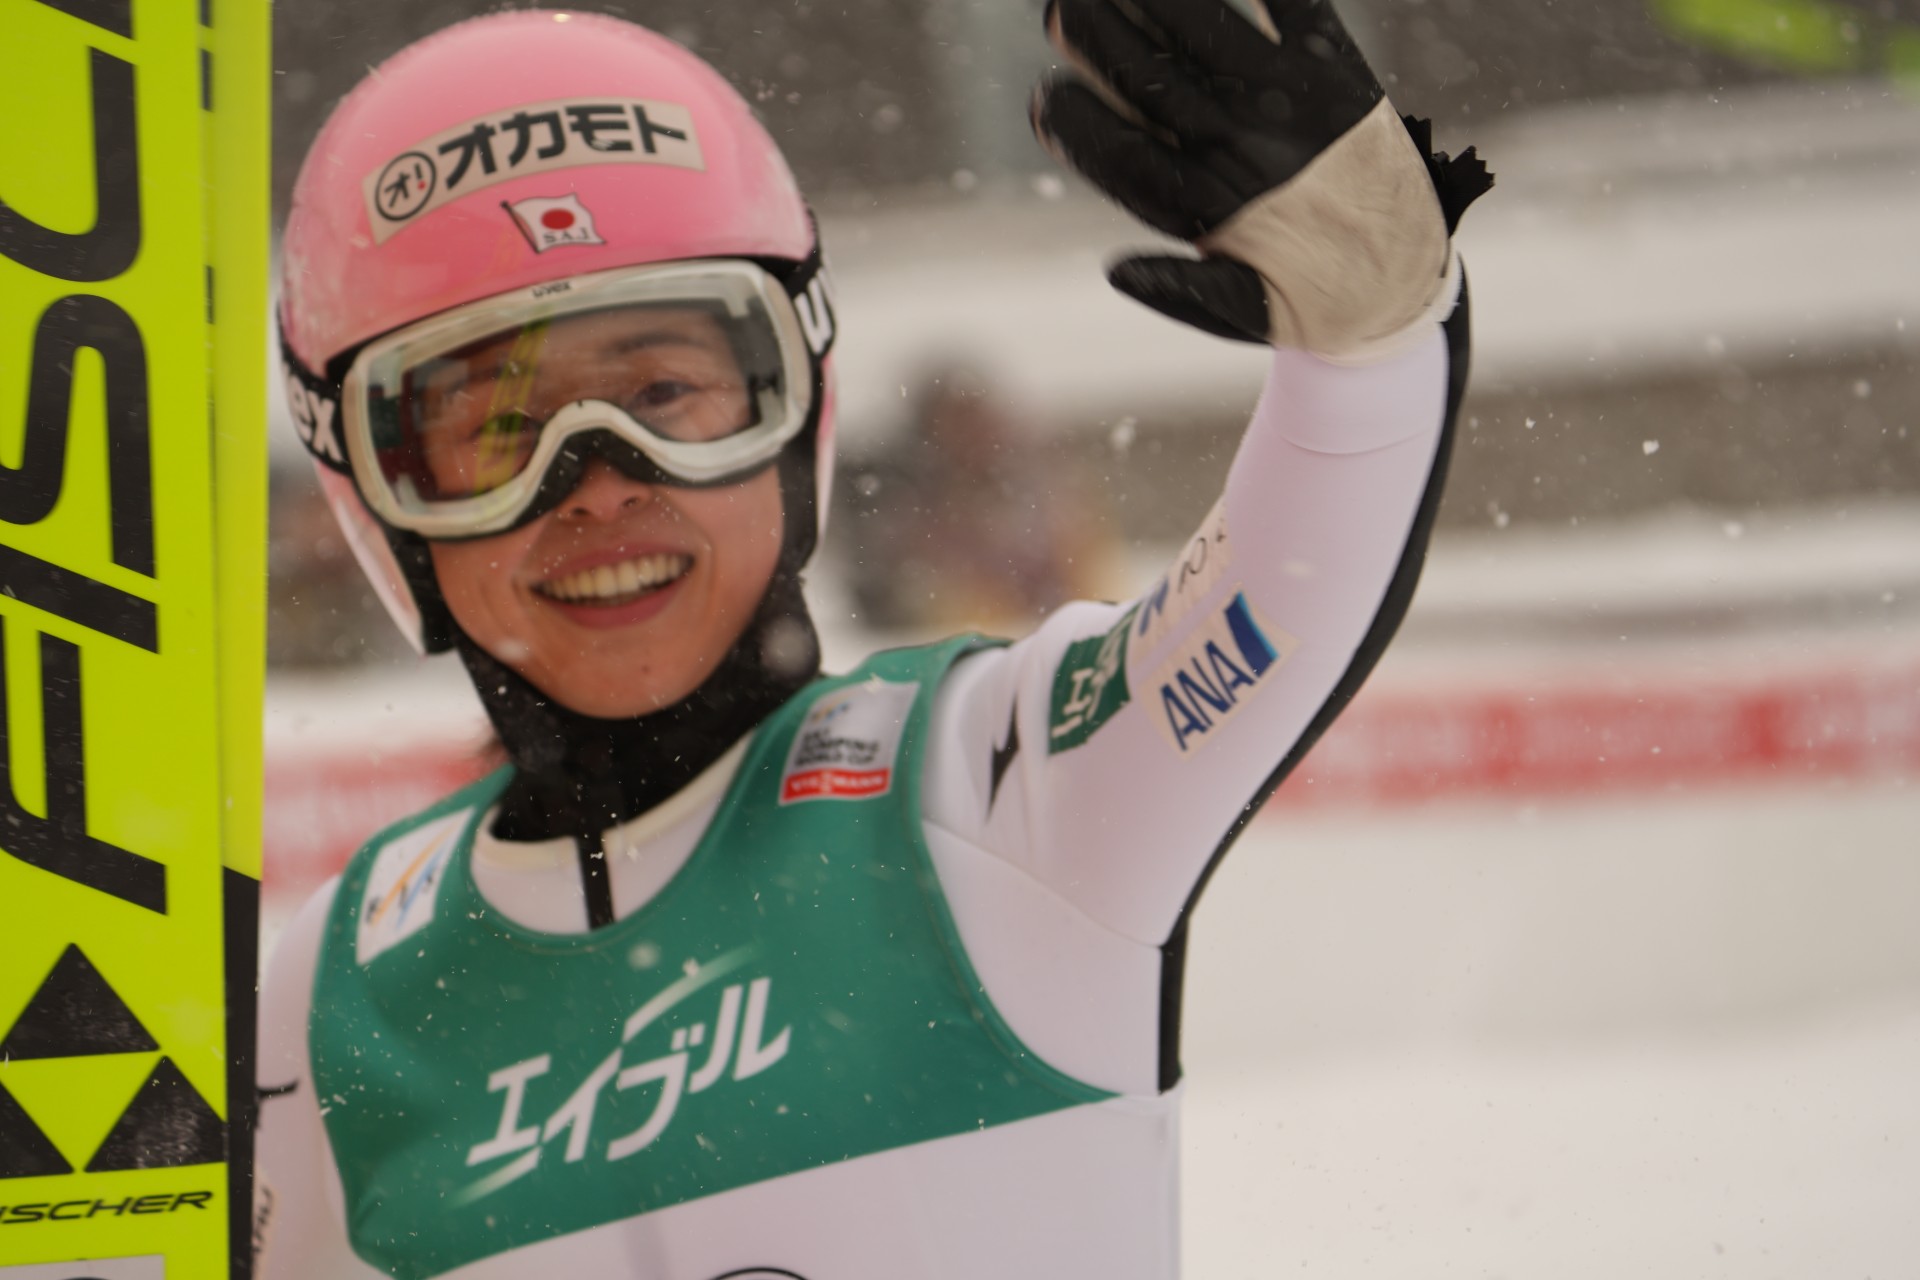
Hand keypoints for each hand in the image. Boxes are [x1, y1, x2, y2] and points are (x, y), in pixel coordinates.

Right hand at [1032, 0, 1490, 359]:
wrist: (1414, 275)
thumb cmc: (1315, 299)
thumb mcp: (1248, 316)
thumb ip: (1183, 293)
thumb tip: (1116, 270)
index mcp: (1218, 213)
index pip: (1127, 159)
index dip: (1077, 126)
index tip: (1043, 100)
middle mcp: (1252, 150)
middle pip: (1153, 82)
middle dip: (1096, 39)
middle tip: (1058, 10)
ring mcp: (1297, 103)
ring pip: (1206, 31)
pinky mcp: (1337, 70)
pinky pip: (1291, 5)